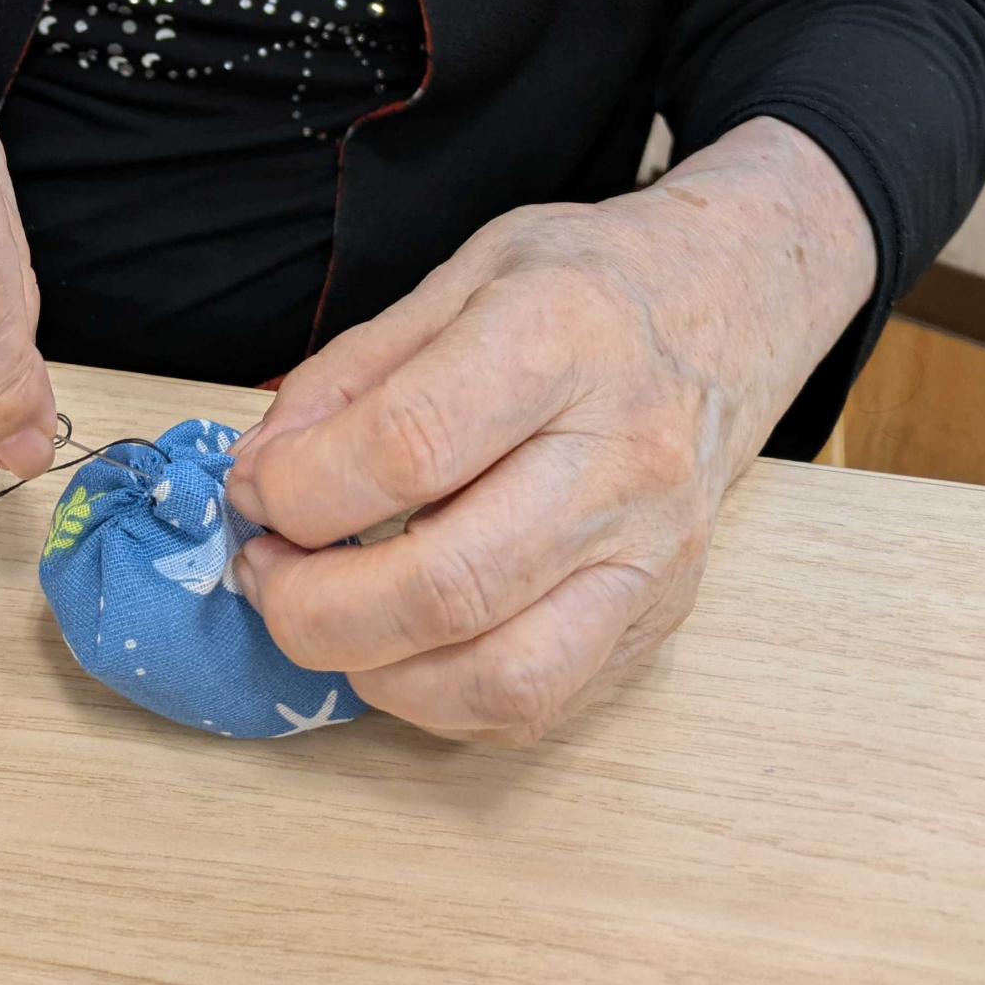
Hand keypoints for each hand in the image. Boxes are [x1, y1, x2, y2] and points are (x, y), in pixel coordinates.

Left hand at [222, 119, 875, 744]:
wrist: (728, 307)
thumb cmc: (582, 284)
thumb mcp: (458, 276)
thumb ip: (351, 375)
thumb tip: (260, 474)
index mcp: (560, 336)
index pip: (411, 444)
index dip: (303, 487)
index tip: (255, 489)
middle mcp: (621, 456)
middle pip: (448, 585)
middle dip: (314, 607)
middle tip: (264, 573)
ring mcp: (652, 554)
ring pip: (500, 679)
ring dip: (373, 672)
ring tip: (322, 618)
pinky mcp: (660, 620)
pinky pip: (538, 708)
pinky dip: (439, 698)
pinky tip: (397, 644)